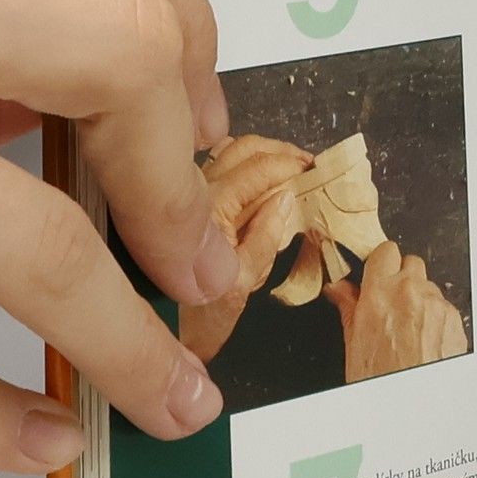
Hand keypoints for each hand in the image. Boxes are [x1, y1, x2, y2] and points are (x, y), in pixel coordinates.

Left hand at [179, 134, 313, 363]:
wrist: (160, 329)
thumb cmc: (204, 312)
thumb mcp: (244, 282)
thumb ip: (266, 237)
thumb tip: (286, 199)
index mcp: (213, 208)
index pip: (260, 167)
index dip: (293, 164)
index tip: (317, 171)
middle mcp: (196, 192)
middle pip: (245, 148)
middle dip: (281, 153)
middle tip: (308, 167)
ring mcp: (188, 192)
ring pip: (228, 150)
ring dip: (262, 153)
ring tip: (287, 167)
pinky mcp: (186, 200)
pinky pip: (215, 165)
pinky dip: (240, 162)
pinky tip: (254, 176)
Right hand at [322, 240, 466, 382]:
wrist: (414, 403)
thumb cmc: (382, 378)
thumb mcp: (354, 343)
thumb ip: (349, 307)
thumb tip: (338, 290)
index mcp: (380, 294)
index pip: (385, 252)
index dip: (381, 263)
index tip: (376, 274)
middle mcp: (411, 293)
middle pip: (410, 264)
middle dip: (400, 278)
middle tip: (390, 302)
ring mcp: (436, 305)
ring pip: (429, 285)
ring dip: (419, 298)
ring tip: (407, 327)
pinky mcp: (454, 318)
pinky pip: (444, 305)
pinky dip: (435, 315)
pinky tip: (423, 337)